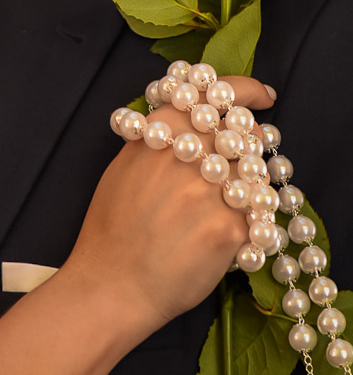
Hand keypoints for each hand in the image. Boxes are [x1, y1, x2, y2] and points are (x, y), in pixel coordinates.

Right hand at [64, 75, 274, 337]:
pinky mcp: (231, 230)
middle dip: (251, 143)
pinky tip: (222, 237)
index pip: (218, 94)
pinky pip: (255, 216)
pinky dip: (246, 224)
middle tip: (244, 158)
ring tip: (228, 203)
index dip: (247, 91)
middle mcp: (192, 155)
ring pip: (254, 175)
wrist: (113, 283)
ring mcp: (214, 192)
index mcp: (163, 132)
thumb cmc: (112, 227)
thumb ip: (161, 136)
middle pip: (244, 133)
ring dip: (249, 185)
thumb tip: (194, 119)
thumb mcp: (125, 164)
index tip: (263, 96)